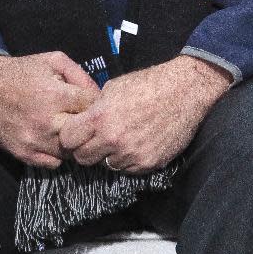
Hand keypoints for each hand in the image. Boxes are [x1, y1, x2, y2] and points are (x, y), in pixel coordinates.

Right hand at [0, 52, 98, 167]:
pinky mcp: (23, 153)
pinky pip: (53, 163)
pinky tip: (54, 139)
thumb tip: (100, 95)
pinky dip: (57, 154)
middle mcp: (45, 121)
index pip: (93, 107)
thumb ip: (80, 75)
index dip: (97, 104)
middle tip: (86, 120)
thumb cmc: (21, 71)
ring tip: (70, 129)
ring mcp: (33, 140)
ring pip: (71, 152)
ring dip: (74, 142)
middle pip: (85, 134)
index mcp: (54, 95)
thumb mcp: (53, 61)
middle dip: (89, 126)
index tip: (92, 103)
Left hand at [58, 56, 231, 173]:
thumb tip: (82, 122)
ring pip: (107, 166)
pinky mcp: (149, 163)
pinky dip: (129, 160)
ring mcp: (132, 154)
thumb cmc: (148, 84)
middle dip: (86, 149)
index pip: (67, 140)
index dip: (70, 136)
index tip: (77, 132)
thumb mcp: (113, 88)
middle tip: (96, 139)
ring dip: (109, 155)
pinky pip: (128, 169)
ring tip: (122, 138)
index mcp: (100, 118)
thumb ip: (94, 109)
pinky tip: (137, 143)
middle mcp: (113, 140)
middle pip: (83, 158)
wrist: (185, 90)